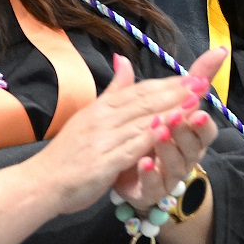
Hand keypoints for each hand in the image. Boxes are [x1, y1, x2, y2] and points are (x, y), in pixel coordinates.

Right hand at [24, 50, 220, 216]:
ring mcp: (103, 138)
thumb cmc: (67, 153)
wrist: (42, 181)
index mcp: (100, 107)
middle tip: (202, 83)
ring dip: (169, 110)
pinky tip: (169, 130)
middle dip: (175, 92)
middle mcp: (102, 118)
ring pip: (142, 120)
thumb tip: (123, 61)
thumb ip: (111, 92)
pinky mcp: (104, 160)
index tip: (193, 77)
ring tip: (195, 102)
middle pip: (144, 102)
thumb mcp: (89, 117)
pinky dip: (150, 136)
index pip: (139, 91)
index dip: (167, 84)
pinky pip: (132, 146)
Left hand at [111, 49, 223, 211]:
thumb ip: (184, 82)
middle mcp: (185, 156)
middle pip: (192, 145)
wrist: (128, 177)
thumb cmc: (151, 138)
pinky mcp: (151, 191)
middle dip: (186, 130)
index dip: (201, 119)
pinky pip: (153, 184)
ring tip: (157, 132)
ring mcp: (170, 175)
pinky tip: (143, 161)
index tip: (197, 107)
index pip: (202, 127)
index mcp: (189, 136)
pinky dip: (149, 173)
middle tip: (177, 116)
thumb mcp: (163, 107)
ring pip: (175, 163)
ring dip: (166, 147)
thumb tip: (217, 51)